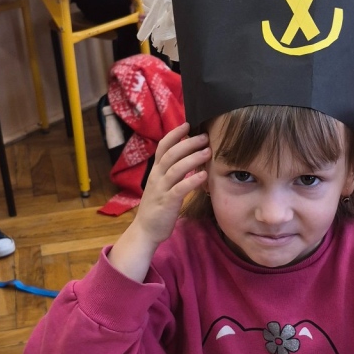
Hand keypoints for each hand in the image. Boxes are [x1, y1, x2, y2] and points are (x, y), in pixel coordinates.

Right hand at [134, 123, 208, 244]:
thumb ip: (171, 171)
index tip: (188, 124)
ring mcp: (161, 189)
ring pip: (176, 168)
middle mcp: (157, 176)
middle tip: (204, 136)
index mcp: (156, 171)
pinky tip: (204, 176)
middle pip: (171, 154)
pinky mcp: (168, 202)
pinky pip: (180, 188)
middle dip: (188, 143)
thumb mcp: (161, 184)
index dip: (175, 134)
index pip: (163, 146)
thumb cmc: (157, 206)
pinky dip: (192, 181)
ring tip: (208, 151)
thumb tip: (188, 156)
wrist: (145, 230)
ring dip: (193, 158)